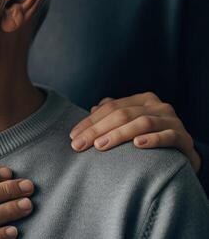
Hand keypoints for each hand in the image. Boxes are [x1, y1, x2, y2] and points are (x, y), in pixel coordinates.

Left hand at [69, 92, 200, 171]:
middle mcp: (158, 106)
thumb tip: (93, 109)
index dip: (90, 122)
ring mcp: (172, 121)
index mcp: (142, 100)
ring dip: (119, 134)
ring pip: (142, 123)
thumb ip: (114, 114)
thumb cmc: (150, 138)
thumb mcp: (131, 125)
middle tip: (79, 145)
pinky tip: (137, 144)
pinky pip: (167, 136)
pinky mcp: (184, 138)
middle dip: (97, 130)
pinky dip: (152, 139)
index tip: (73, 137)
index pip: (111, 107)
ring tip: (100, 146)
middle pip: (122, 114)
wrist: (183, 156)